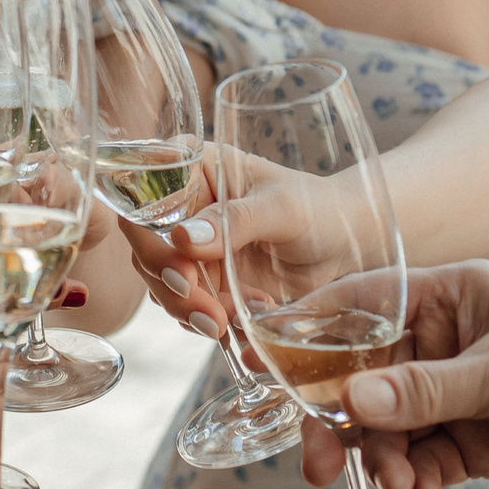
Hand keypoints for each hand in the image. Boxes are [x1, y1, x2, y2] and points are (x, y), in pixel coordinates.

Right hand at [121, 152, 344, 336]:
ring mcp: (188, 246)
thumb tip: (182, 238)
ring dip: (191, 312)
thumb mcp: (282, 208)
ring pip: (161, 285)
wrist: (344, 242)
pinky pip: (186, 305)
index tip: (183, 278)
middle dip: (174, 291)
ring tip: (235, 320)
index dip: (150, 243)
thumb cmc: (317, 206)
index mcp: (191, 168)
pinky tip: (244, 319)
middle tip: (213, 317)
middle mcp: (180, 206)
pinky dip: (209, 319)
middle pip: (146, 251)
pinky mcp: (203, 278)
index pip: (144, 201)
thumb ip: (235, 220)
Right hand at [323, 260, 488, 488]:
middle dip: (338, 424)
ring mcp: (454, 393)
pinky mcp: (473, 441)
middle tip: (319, 468)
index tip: (266, 377)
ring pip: (385, 429)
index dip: (306, 340)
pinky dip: (413, 482)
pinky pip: (418, 461)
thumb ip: (426, 391)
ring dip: (382, 462)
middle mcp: (440, 341)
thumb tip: (351, 401)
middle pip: (358, 379)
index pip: (354, 309)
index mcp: (446, 296)